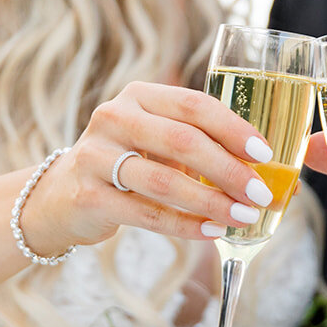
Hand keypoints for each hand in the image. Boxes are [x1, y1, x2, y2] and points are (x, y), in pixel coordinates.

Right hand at [21, 81, 276, 256]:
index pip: (194, 105)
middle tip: (260, 194)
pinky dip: (185, 225)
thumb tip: (260, 167)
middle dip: (229, 170)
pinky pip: (147, 213)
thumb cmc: (126, 163)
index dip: (234, 129)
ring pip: (165, 181)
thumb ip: (197, 142)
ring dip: (211, 202)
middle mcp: (114, 117)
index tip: (264, 154)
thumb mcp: (155, 138)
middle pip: (182, 141)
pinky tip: (211, 231)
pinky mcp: (88, 195)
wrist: (61, 195)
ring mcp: (96, 156)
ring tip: (243, 217)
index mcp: (139, 95)